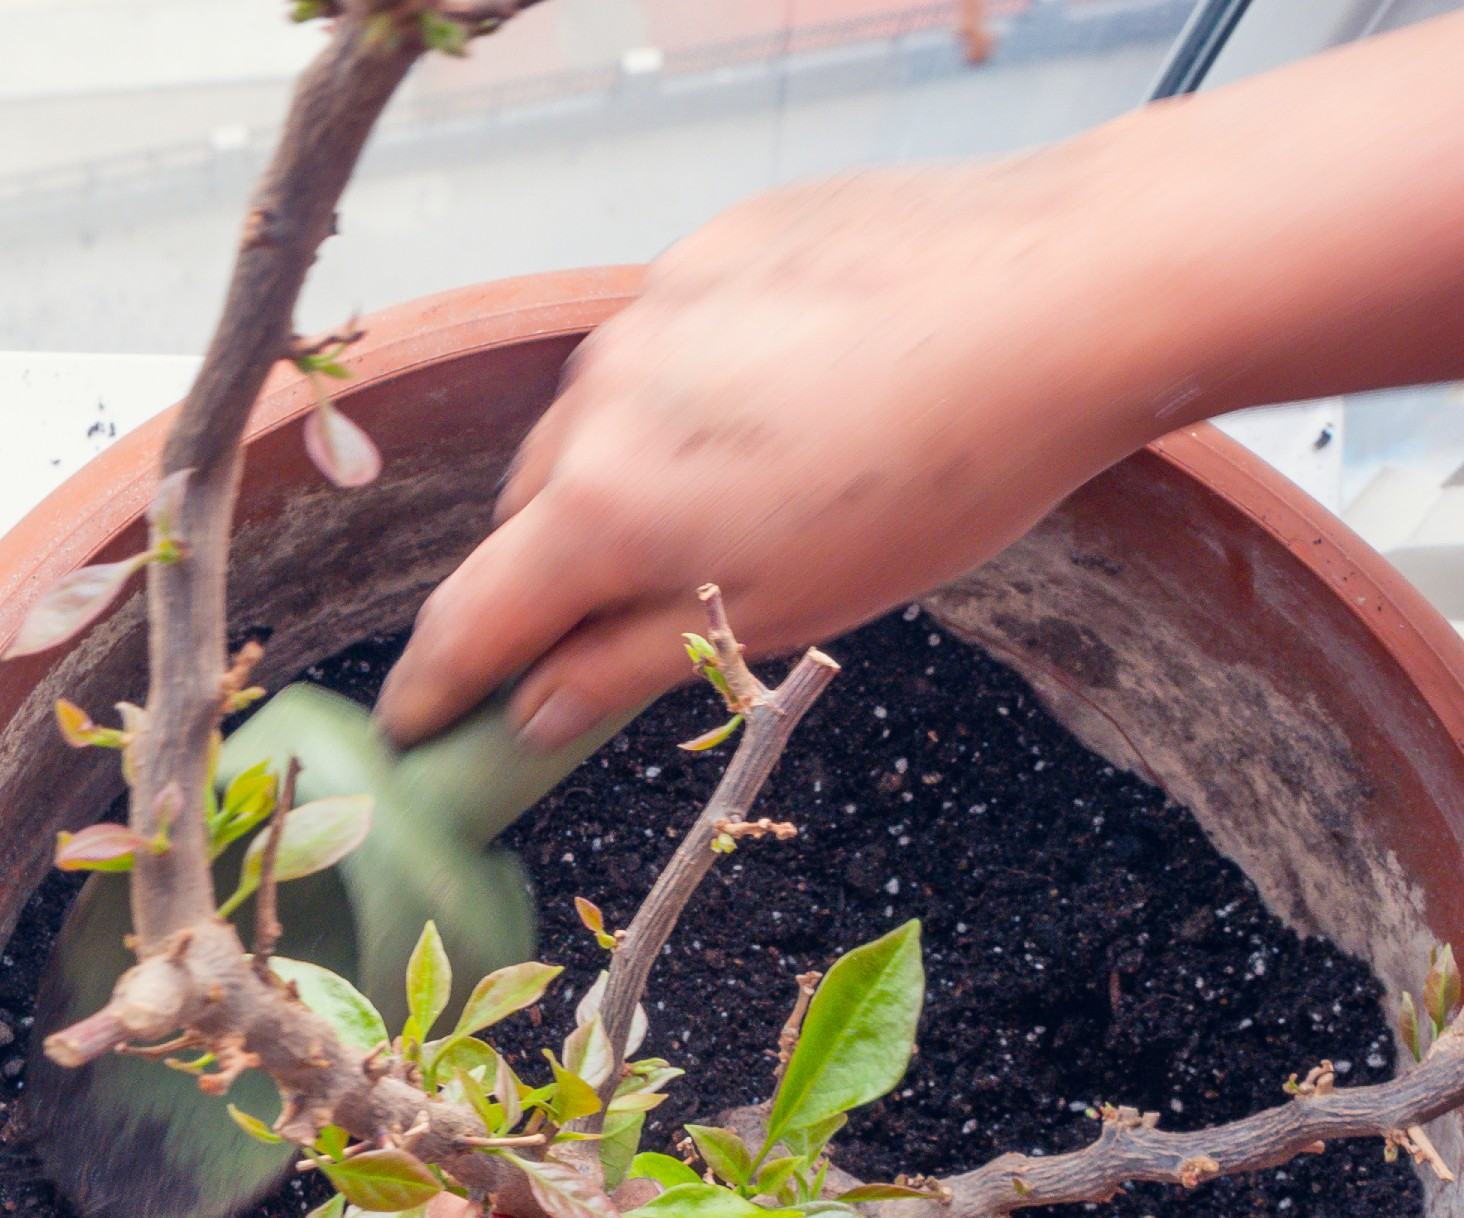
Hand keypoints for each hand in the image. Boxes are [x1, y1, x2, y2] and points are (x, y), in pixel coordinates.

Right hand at [373, 149, 1164, 749]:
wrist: (1046, 304)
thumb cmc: (931, 484)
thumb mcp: (775, 615)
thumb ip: (631, 664)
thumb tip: (535, 712)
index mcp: (603, 510)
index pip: (471, 618)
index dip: (436, 685)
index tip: (417, 724)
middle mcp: (594, 401)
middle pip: (532, 519)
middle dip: (560, 577)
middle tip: (629, 617)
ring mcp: (645, 311)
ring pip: (595, 427)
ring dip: (629, 478)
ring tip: (748, 499)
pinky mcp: (705, 246)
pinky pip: (660, 345)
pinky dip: (690, 394)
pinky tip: (789, 406)